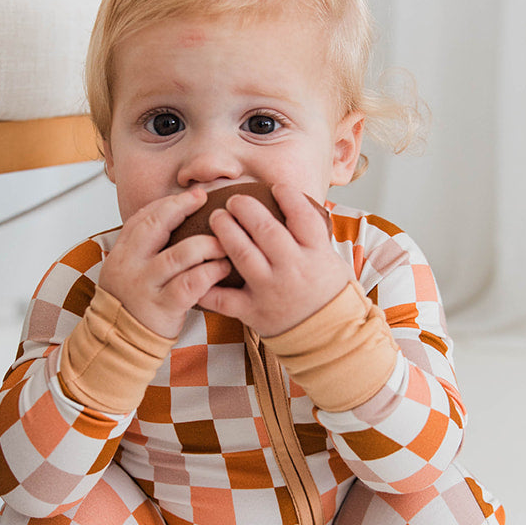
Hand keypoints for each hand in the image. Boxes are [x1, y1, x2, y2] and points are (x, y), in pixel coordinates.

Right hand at [97, 186, 230, 337]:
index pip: (144, 216)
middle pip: (157, 225)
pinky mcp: (163, 306)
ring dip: (207, 245)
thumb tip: (175, 215)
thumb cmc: (135, 301)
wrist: (120, 341)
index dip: (170, 203)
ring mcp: (146, 285)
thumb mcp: (130, 268)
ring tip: (226, 243)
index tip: (194, 195)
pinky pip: (191, 284)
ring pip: (180, 254)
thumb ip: (147, 245)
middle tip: (208, 201)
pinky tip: (224, 268)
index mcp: (123, 252)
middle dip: (183, 208)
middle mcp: (131, 264)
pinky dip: (210, 273)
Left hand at [200, 182, 349, 335]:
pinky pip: (223, 298)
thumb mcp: (330, 259)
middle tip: (233, 200)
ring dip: (225, 231)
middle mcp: (293, 269)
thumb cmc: (328, 293)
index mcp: (316, 254)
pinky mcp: (253, 311)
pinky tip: (195, 268)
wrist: (329, 336)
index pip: (302, 216)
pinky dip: (206, 284)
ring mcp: (270, 290)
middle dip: (245, 208)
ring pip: (242, 254)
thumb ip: (312, 234)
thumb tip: (295, 201)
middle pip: (266, 230)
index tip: (275, 187)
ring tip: (216, 217)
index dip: (287, 196)